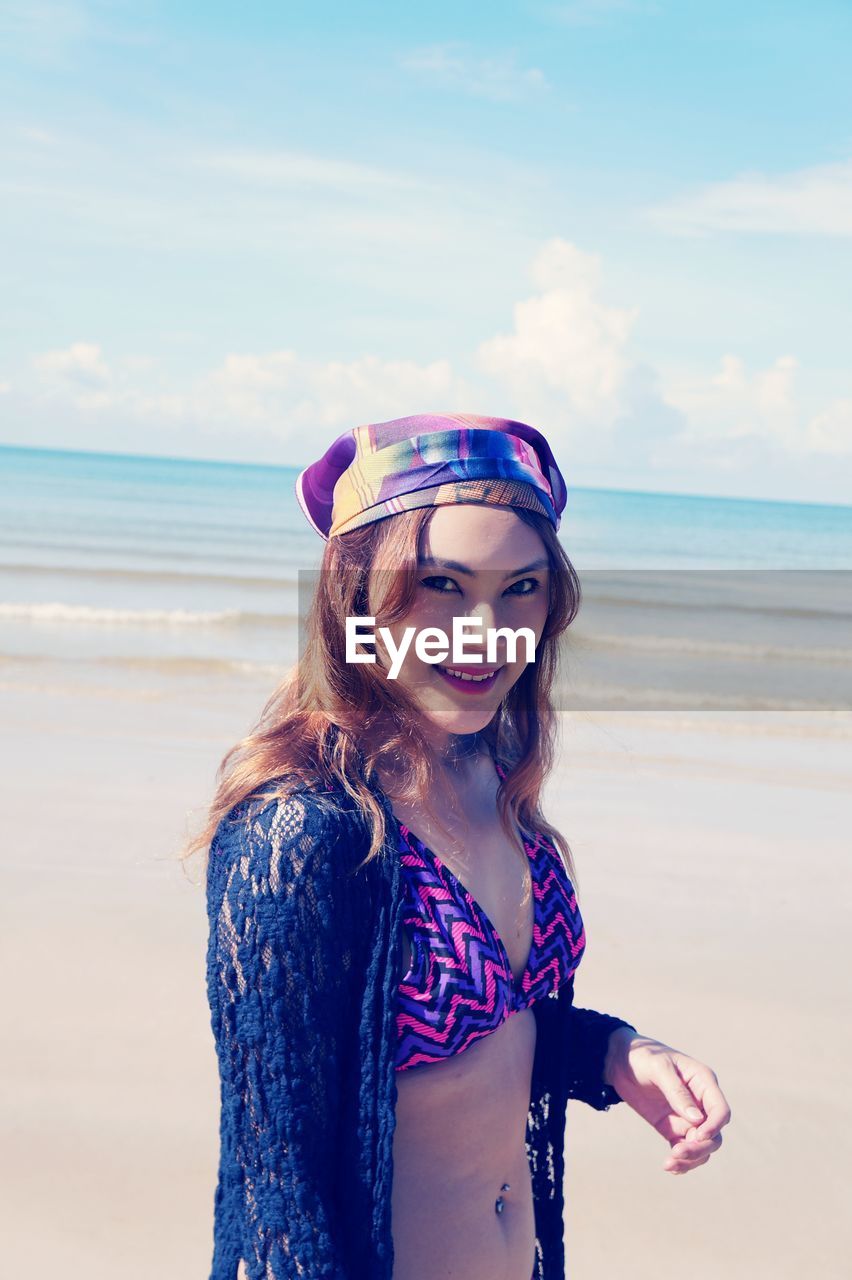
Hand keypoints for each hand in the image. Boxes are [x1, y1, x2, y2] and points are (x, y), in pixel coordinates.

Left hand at [604, 1027, 730, 1174]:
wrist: (620, 1061)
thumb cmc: (643, 1057)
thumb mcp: (659, 1068)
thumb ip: (677, 1092)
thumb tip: (697, 1120)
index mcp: (703, 1082)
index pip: (720, 1111)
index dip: (714, 1126)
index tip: (697, 1136)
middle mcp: (700, 1102)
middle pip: (714, 1134)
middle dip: (700, 1147)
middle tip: (677, 1152)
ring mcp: (687, 1117)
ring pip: (701, 1147)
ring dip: (690, 1159)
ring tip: (669, 1163)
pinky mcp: (673, 1128)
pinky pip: (684, 1149)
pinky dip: (681, 1161)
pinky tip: (669, 1166)